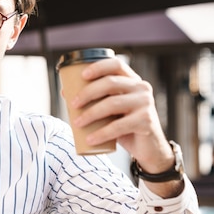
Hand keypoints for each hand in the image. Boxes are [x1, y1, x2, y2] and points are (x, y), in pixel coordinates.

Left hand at [69, 57, 178, 191]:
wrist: (147, 148)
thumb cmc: (125, 125)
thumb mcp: (110, 110)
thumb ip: (95, 100)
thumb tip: (66, 92)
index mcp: (132, 80)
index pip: (117, 65)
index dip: (99, 67)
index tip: (82, 75)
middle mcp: (141, 88)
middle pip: (111, 83)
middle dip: (88, 92)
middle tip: (73, 104)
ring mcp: (145, 104)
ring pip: (112, 104)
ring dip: (90, 113)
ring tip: (76, 123)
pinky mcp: (146, 121)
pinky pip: (119, 126)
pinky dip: (101, 133)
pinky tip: (89, 139)